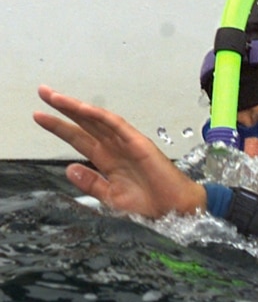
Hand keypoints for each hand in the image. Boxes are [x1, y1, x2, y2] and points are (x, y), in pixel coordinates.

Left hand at [33, 85, 206, 217]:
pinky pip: (117, 125)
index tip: (39, 116)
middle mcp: (115, 148)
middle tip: (43, 92)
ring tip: (55, 97)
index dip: (60, 127)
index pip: (80, 139)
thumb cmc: (150, 204)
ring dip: (76, 108)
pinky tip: (83, 109)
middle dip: (63, 109)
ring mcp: (127, 143)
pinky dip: (100, 116)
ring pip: (98, 120)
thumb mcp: (111, 197)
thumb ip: (91, 183)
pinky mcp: (139, 142)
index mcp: (108, 160)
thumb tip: (69, 168)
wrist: (175, 209)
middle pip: (85, 124)